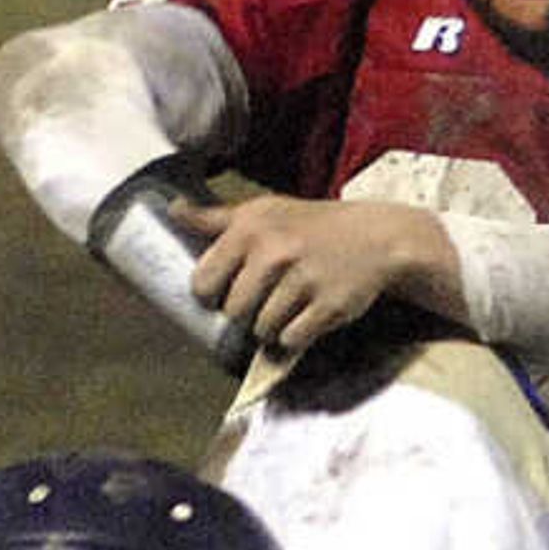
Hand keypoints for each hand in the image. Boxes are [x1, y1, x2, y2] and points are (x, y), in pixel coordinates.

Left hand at [186, 194, 457, 352]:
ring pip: (263, 328)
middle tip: (262, 301)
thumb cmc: (313, 226)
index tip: (225, 291)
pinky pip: (292, 339)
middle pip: (234, 310)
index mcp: (251, 228)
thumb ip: (217, 219)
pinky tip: (304, 319)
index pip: (204, 281)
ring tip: (286, 309)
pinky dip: (294, 337)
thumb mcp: (265, 212)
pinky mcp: (329, 306)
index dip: (211, 293)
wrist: (377, 238)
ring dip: (270, 327)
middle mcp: (275, 252)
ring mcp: (304, 281)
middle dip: (245, 312)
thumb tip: (171, 210)